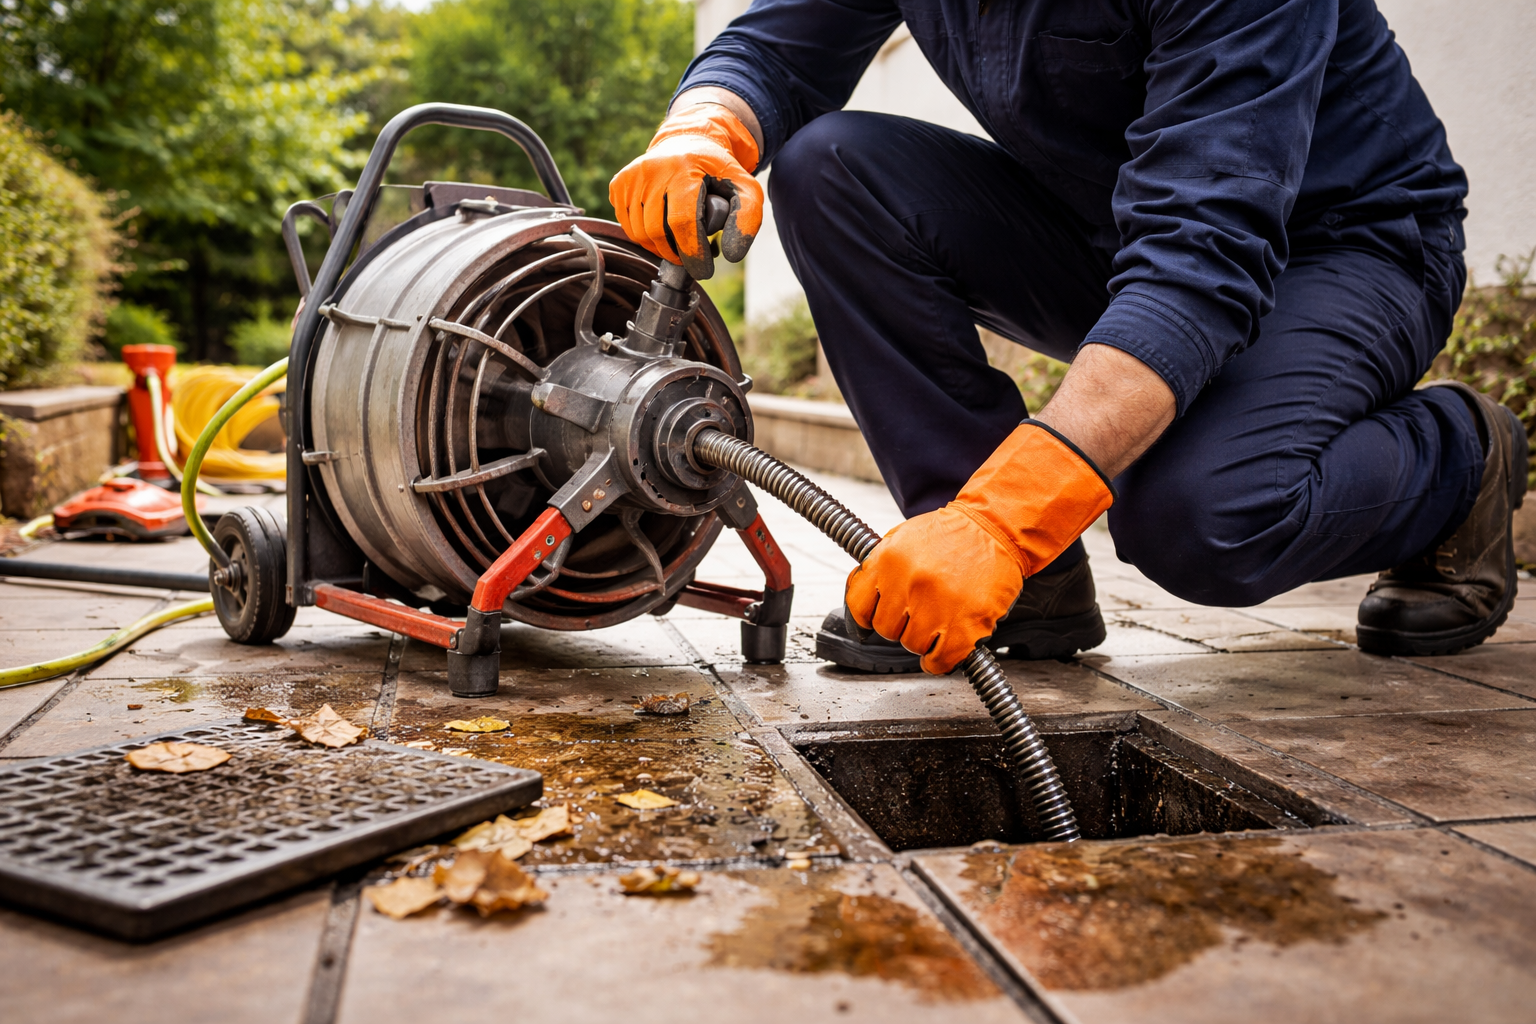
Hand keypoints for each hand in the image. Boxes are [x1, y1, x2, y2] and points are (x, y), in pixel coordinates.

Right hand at [609, 104, 762, 279]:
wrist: (686, 141)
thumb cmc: (717, 171)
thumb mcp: (745, 188)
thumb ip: (748, 219)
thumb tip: (731, 255)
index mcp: (684, 169)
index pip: (682, 222)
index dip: (693, 252)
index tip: (704, 270)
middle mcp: (652, 169)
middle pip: (657, 232)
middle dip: (676, 253)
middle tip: (692, 256)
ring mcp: (631, 176)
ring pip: (639, 233)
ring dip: (659, 248)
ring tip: (679, 242)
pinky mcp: (618, 184)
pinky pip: (627, 225)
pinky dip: (644, 236)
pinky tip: (661, 228)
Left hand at [845, 423, 1114, 673]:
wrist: (995, 527)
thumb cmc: (951, 534)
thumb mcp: (902, 538)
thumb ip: (878, 567)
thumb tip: (862, 598)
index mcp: (889, 561)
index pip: (859, 606)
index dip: (868, 615)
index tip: (876, 619)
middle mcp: (910, 584)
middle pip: (886, 629)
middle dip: (900, 625)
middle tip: (917, 614)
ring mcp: (938, 606)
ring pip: (913, 645)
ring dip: (923, 639)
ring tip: (937, 622)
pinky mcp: (967, 625)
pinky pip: (941, 660)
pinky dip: (939, 661)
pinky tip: (942, 651)